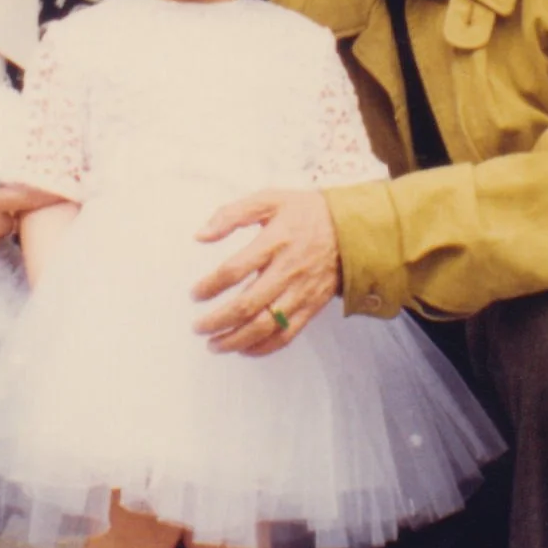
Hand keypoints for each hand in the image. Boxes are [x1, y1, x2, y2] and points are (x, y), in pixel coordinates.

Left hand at [191, 188, 341, 354]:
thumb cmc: (305, 212)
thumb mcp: (269, 199)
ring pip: (265, 325)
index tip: (195, 293)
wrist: (352, 230)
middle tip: (197, 327)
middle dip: (217, 321)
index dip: (210, 285)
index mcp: (275, 241)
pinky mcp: (311, 307)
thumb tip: (200, 235)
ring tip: (214, 345)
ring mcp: (301, 292)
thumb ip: (231, 215)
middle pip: (248, 305)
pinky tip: (244, 348)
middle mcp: (288, 270)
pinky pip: (286, 334)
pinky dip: (263, 347)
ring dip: (236, 340)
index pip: (235, 269)